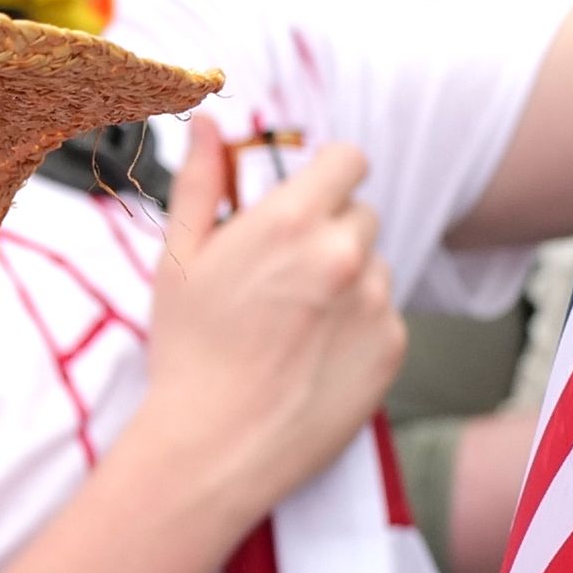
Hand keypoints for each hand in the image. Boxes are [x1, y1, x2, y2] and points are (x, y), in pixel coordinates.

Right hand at [134, 121, 408, 525]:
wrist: (214, 447)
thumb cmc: (189, 353)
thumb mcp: (179, 260)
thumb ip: (203, 184)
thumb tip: (210, 125)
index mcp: (293, 220)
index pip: (349, 159)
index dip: (328, 176)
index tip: (309, 199)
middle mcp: (345, 253)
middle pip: (362, 215)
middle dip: (331, 233)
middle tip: (286, 279)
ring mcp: (375, 302)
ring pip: (375, 268)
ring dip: (348, 282)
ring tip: (296, 326)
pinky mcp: (393, 348)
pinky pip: (385, 317)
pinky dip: (359, 329)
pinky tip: (314, 357)